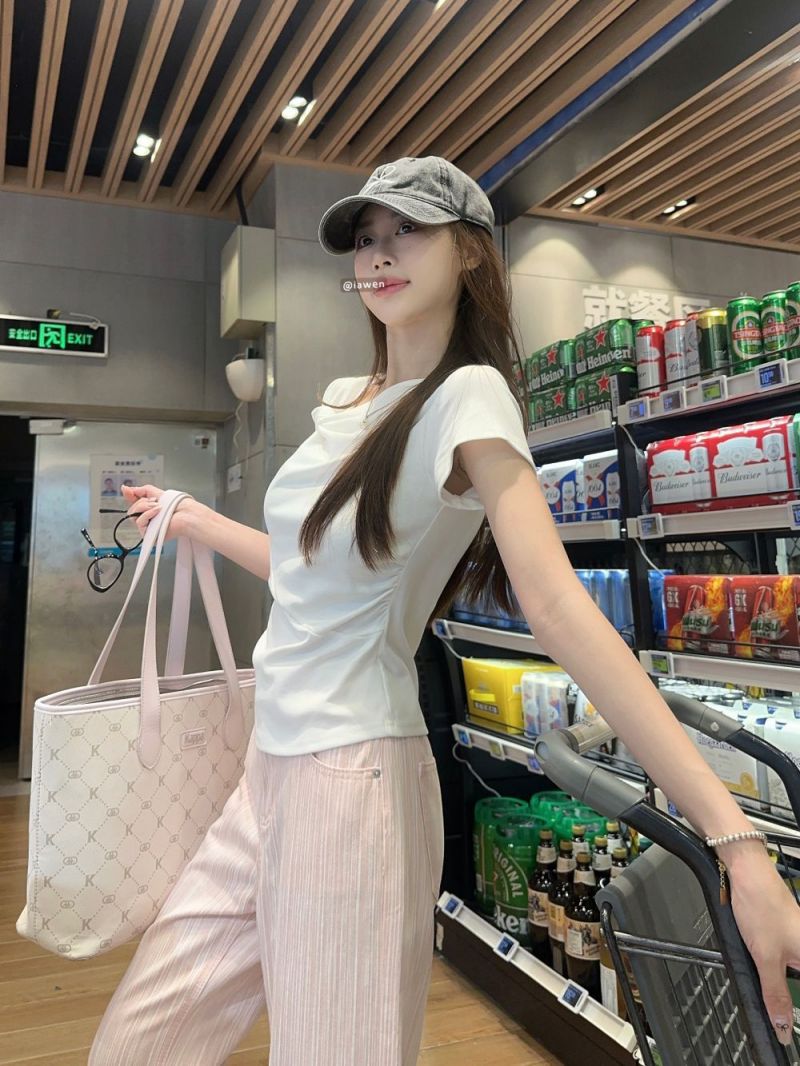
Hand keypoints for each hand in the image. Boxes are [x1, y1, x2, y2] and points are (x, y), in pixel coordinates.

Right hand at [121, 484, 194, 541]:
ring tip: (158, 506)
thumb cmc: (176, 505)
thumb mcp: (156, 493)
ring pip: (133, 515)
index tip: (126, 489)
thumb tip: (126, 489)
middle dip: (141, 502)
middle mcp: (147, 519)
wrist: (186, 514)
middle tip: (154, 501)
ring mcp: (147, 528)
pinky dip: (147, 514)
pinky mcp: (148, 535)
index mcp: (149, 509)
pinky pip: (140, 522)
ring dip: (145, 507)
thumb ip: (141, 490)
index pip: (134, 503)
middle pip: (132, 509)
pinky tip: (157, 511)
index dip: (129, 496)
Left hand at [729, 853, 799, 1045]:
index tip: (789, 1030)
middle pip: (799, 983)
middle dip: (791, 1001)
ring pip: (795, 974)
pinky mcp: (787, 935)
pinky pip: (789, 962)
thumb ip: (776, 995)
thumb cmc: (760, 907)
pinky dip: (779, 974)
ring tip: (776, 1004)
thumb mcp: (767, 959)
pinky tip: (769, 978)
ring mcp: (799, 941)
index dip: (795, 1009)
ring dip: (784, 988)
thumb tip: (784, 1029)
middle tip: (781, 1021)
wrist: (747, 872)